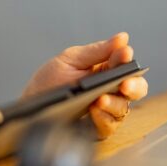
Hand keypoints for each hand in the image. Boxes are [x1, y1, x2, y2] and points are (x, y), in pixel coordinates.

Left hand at [23, 32, 148, 138]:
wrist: (30, 105)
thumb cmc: (50, 80)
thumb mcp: (70, 59)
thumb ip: (97, 50)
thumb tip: (122, 38)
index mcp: (106, 70)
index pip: (126, 65)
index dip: (128, 60)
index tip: (125, 55)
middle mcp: (111, 90)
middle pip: (136, 89)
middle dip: (134, 86)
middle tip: (125, 84)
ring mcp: (105, 110)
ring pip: (123, 109)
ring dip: (115, 103)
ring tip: (101, 99)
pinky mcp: (96, 128)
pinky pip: (109, 126)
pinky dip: (104, 118)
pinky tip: (95, 110)